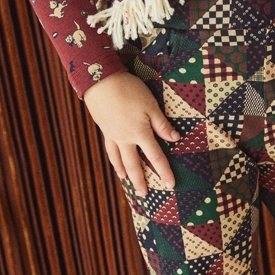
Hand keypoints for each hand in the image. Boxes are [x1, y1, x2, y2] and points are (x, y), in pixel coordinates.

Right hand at [83, 71, 179, 196]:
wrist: (99, 80)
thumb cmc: (129, 90)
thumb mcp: (150, 105)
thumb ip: (162, 124)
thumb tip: (175, 139)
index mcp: (140, 134)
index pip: (156, 157)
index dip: (164, 172)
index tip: (170, 185)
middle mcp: (125, 139)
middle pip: (134, 165)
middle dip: (140, 181)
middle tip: (145, 194)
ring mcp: (113, 136)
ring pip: (119, 160)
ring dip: (126, 174)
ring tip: (129, 183)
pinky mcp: (104, 129)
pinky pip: (110, 150)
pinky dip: (114, 161)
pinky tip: (116, 165)